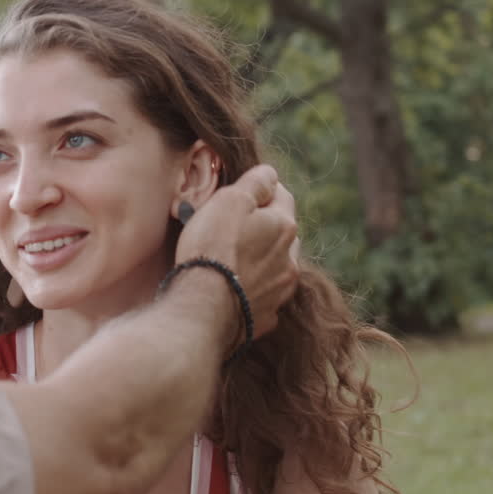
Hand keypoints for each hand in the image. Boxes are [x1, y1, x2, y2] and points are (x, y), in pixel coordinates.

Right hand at [175, 164, 298, 337]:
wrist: (202, 309)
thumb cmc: (213, 249)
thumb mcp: (230, 201)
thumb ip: (255, 183)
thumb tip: (270, 175)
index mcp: (283, 227)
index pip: (282, 195)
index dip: (262, 190)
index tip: (242, 192)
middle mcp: (289, 260)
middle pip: (281, 234)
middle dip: (263, 228)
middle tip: (234, 227)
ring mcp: (279, 292)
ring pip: (275, 267)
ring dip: (260, 260)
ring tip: (232, 261)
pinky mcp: (263, 318)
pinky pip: (262, 297)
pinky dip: (251, 290)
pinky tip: (232, 290)